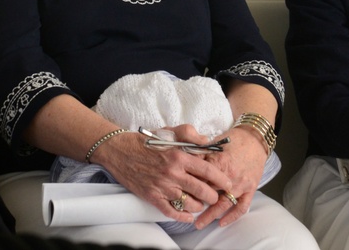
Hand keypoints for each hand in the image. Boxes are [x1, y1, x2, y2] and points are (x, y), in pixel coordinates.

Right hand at [92, 124, 232, 223]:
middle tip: (215, 196)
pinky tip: (189, 216)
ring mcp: (162, 186)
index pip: (208, 170)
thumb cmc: (146, 141)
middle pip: (202, 190)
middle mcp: (173, 173)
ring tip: (201, 203)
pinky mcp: (152, 196)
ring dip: (199, 205)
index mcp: (179, 156)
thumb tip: (207, 142)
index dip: (221, 179)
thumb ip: (191, 134)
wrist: (120, 151)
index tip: (228, 184)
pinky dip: (183, 216)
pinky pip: (171, 211)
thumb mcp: (170, 132)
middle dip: (213, 196)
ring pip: (189, 203)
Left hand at [192, 124, 267, 228]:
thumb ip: (200, 152)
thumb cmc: (234, 139)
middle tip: (184, 211)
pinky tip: (221, 223)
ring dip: (210, 215)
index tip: (180, 192)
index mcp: (219, 162)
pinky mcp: (250, 189)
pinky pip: (242, 207)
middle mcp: (230, 175)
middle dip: (196, 202)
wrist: (255, 139)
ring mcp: (241, 184)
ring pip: (223, 203)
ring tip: (198, 224)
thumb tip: (184, 159)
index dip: (189, 185)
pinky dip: (232, 216)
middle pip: (210, 192)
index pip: (200, 178)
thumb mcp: (214, 142)